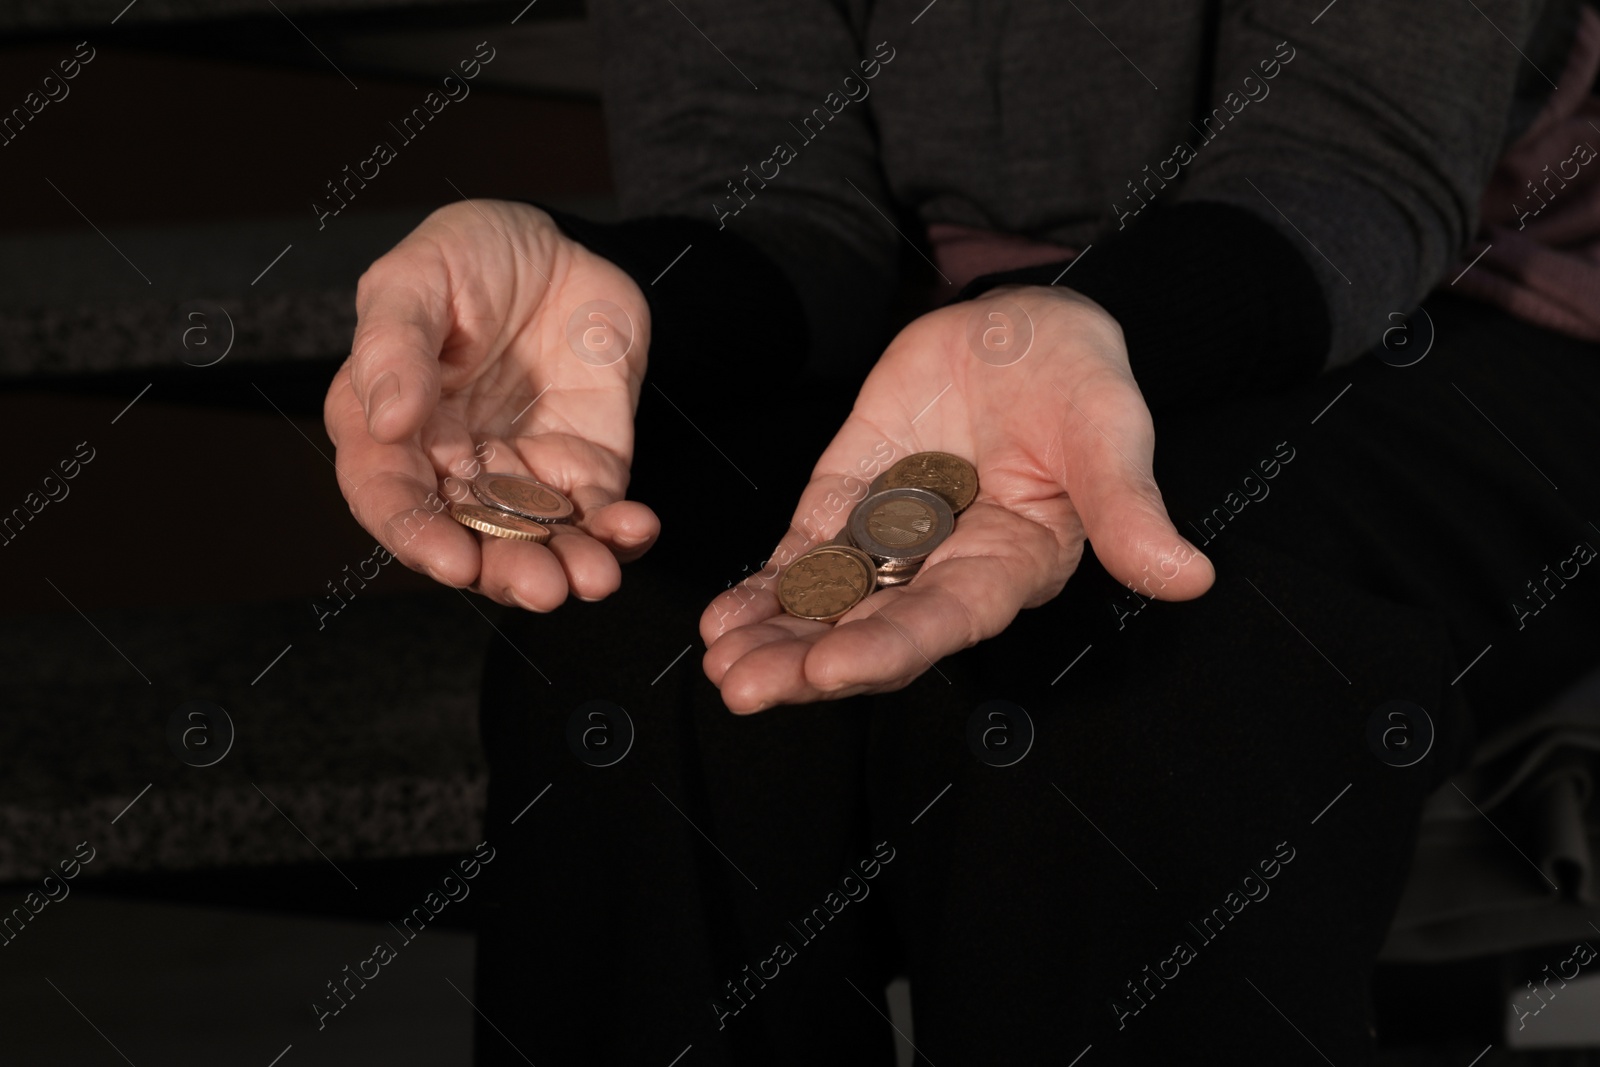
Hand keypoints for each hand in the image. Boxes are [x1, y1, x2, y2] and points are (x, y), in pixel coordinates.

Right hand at [324, 199, 657, 609]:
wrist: (561, 245)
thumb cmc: (469, 255)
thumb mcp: (416, 277)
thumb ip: (393, 345)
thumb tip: (388, 421)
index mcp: (387, 428)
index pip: (387, 497)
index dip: (415, 536)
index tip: (452, 560)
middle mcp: (448, 467)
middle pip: (467, 538)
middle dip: (505, 571)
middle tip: (543, 588)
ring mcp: (518, 474)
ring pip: (534, 542)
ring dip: (563, 568)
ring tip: (593, 578)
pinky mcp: (581, 469)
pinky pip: (596, 516)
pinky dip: (617, 534)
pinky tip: (636, 529)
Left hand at [698, 285, 1214, 712]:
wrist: (1020, 327)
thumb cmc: (1079, 376)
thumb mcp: (1108, 428)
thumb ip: (1128, 506)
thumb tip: (1186, 577)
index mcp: (1011, 563)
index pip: (946, 619)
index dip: (890, 648)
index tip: (832, 670)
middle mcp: (945, 568)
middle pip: (872, 630)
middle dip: (808, 664)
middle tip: (744, 688)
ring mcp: (891, 540)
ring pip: (827, 605)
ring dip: (774, 639)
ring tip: (721, 663)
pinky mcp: (848, 504)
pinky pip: (801, 559)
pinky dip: (763, 589)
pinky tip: (720, 621)